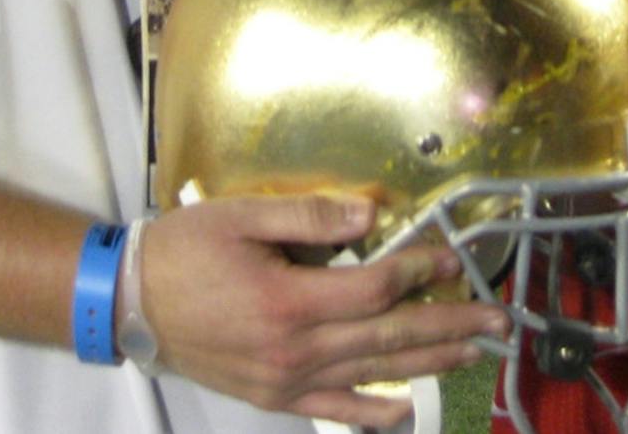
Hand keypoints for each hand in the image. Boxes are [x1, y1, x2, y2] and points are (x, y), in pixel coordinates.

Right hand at [143, 193, 506, 426]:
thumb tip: (372, 215)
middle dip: (448, 325)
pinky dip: (372, 412)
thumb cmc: (185, 250)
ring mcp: (285, 381)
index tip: (450, 256)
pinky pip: (333, 411)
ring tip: (473, 352)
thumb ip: (311, 216)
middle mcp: (295, 349)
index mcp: (289, 301)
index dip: (417, 271)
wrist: (131, 300)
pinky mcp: (273, 397)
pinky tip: (406, 409)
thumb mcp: (242, 216)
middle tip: (496, 319)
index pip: (374, 289)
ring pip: (372, 373)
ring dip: (428, 363)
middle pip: (389, 337)